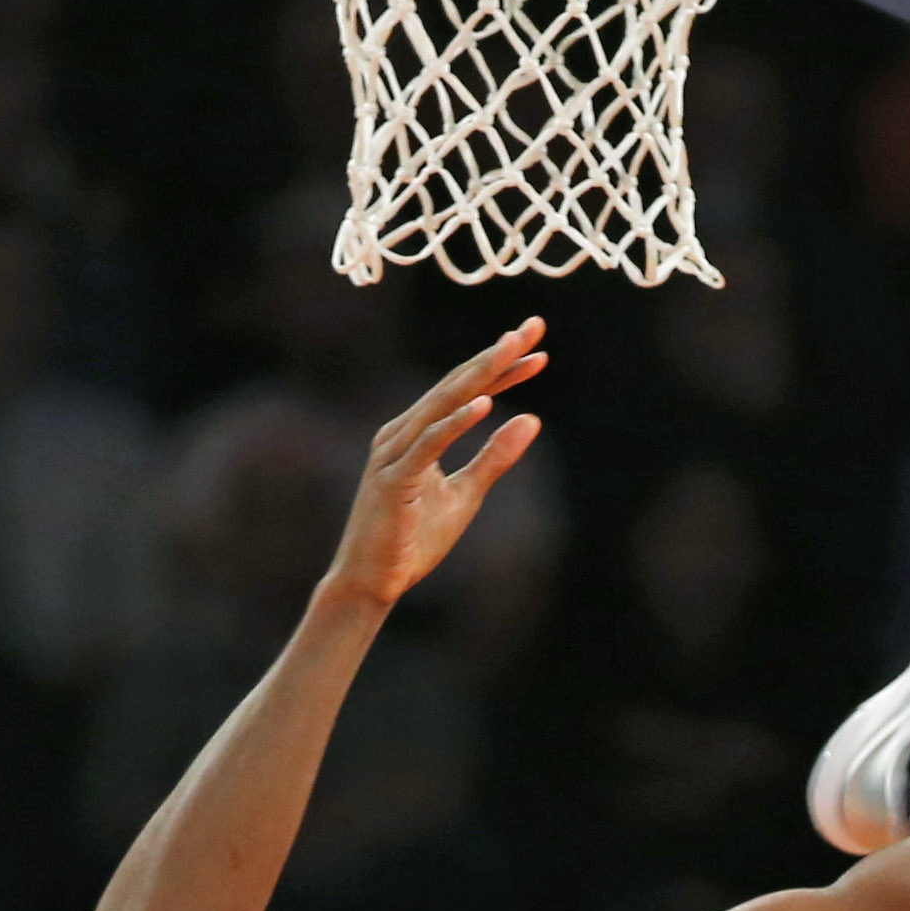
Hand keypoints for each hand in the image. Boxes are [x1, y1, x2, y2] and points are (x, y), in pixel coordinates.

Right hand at [319, 322, 547, 614]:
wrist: (372, 582)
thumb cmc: (412, 540)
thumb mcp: (466, 495)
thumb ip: (495, 457)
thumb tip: (532, 419)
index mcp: (418, 433)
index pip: (466, 390)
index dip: (502, 368)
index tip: (538, 347)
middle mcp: (403, 433)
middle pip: (457, 385)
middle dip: (496, 355)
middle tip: (534, 328)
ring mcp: (395, 453)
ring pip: (442, 404)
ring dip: (480, 376)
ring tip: (512, 350)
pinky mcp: (394, 479)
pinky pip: (429, 443)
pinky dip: (456, 422)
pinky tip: (485, 404)